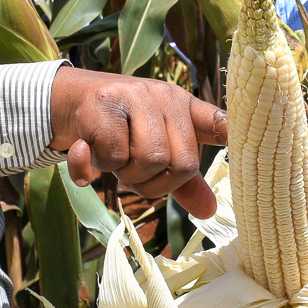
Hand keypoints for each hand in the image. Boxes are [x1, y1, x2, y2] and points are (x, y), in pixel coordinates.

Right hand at [50, 67, 227, 218]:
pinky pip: (113, 156)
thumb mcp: (154, 149)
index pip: (217, 121)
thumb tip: (209, 211)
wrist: (70, 100)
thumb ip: (183, 180)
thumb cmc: (120, 130)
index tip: (237, 142)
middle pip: (180, 164)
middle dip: (153, 183)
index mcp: (183, 107)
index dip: (229, 133)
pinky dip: (96, 166)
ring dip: (126, 174)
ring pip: (149, 160)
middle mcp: (165, 97)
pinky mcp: (104, 104)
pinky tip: (85, 154)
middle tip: (132, 172)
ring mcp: (135, 97)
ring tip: (113, 159)